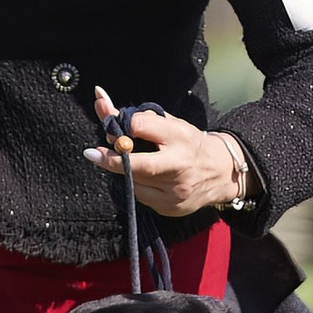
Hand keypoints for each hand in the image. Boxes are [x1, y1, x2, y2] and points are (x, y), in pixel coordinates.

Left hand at [84, 89, 251, 219]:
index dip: (126, 125)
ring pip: (134, 182)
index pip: (142, 127)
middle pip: (137, 165)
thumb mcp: (170, 124)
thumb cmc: (188, 143)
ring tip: (130, 162)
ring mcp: (175, 191)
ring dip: (125, 171)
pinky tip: (147, 179)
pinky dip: (137, 185)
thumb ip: (139, 118)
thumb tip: (102, 105)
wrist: (221, 172)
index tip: (113, 122)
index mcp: (180, 137)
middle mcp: (179, 165)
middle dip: (111, 160)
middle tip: (91, 153)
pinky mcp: (171, 208)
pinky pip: (141, 196)